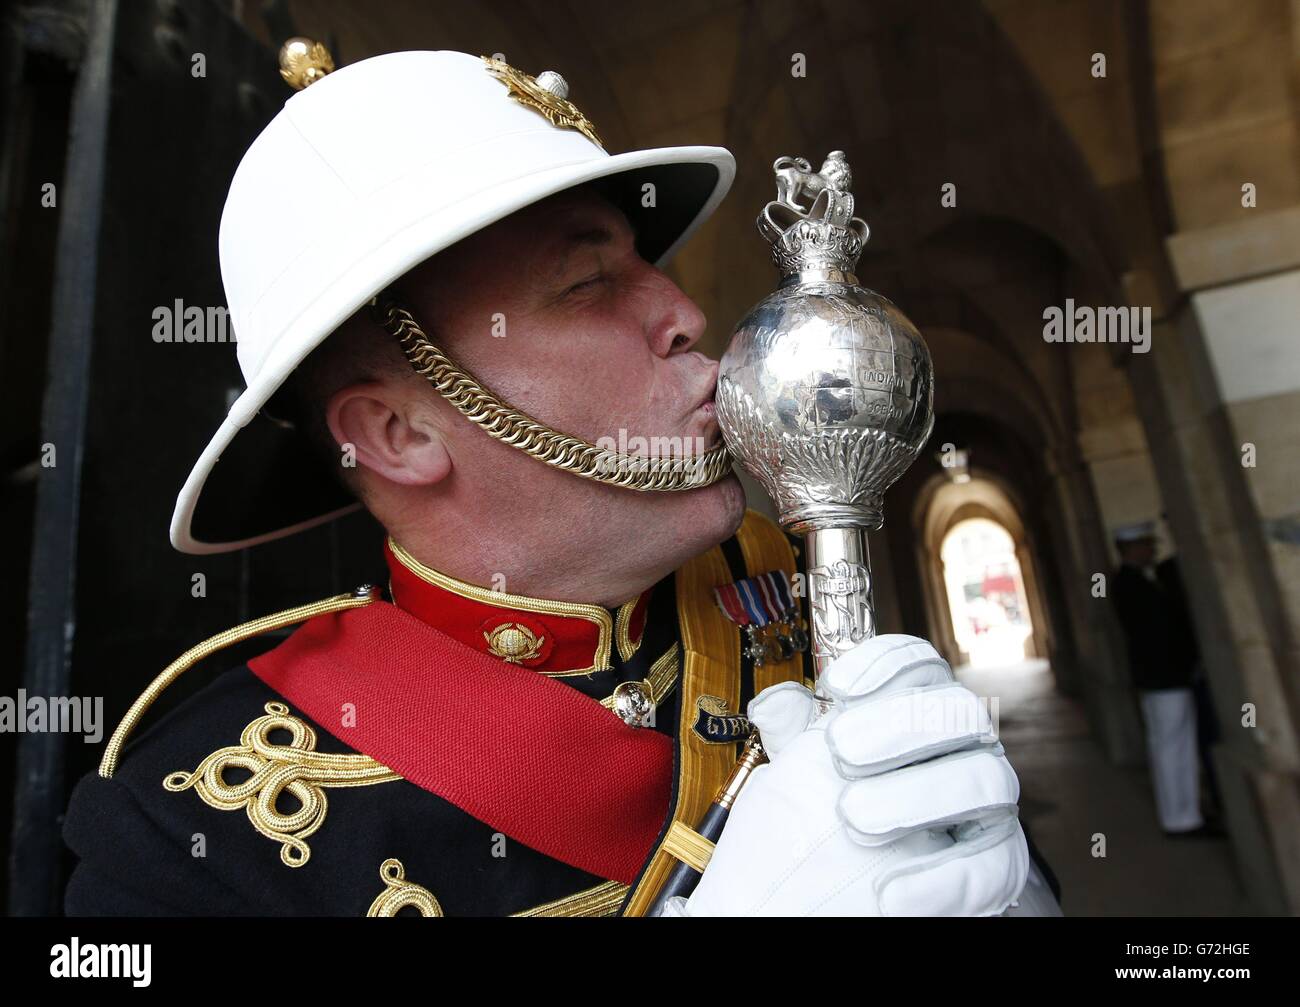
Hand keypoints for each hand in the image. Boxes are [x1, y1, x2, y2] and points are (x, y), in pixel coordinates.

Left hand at [670, 635, 1027, 915]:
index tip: (836, 687)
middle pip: (960, 711)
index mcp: (922, 711)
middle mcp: (966, 748)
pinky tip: (889, 890)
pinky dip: (943, 877)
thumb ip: (793, 733)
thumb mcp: (804, 770)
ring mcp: (988, 805)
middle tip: (840, 752)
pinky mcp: (999, 865)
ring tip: (853, 817)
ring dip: (919, 794)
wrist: (829, 892)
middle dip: (899, 725)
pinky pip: (993, 865)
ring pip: (986, 780)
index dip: (885, 664)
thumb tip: (775, 700)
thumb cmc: (825, 819)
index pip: (922, 667)